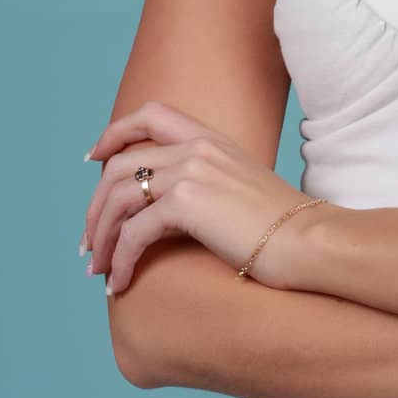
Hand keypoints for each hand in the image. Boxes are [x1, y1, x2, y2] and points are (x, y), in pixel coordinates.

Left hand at [81, 101, 325, 294]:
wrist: (309, 241)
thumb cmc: (283, 229)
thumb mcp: (242, 190)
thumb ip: (209, 184)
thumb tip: (172, 211)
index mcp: (212, 139)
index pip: (150, 114)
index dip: (114, 133)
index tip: (92, 158)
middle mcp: (198, 147)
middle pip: (120, 164)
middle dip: (95, 205)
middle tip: (89, 242)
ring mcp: (192, 172)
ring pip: (118, 196)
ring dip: (100, 236)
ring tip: (97, 269)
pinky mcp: (188, 204)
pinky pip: (133, 232)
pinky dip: (119, 259)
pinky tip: (119, 284)